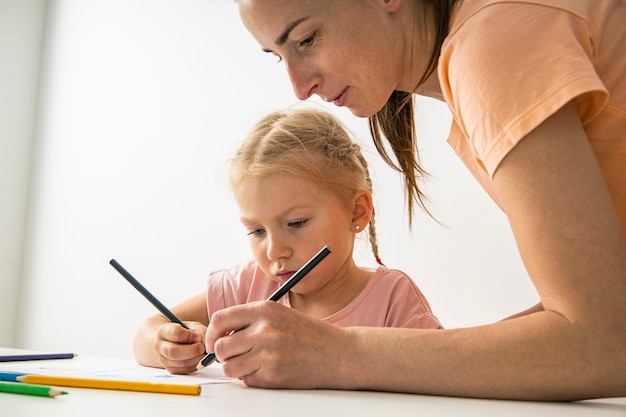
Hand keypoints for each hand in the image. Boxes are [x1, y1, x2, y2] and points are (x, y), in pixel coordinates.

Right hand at [155, 321, 206, 373]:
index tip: (198, 336)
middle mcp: (160, 346)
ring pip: (180, 363)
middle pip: (173, 352)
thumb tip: (206, 344)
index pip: (175, 333)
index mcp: (163, 331)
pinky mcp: (171, 370)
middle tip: (202, 348)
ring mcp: (164, 360)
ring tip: (203, 353)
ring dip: (196, 359)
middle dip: (191, 351)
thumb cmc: (186, 332)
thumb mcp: (193, 327)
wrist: (176, 341)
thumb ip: (200, 332)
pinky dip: (196, 365)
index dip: (189, 336)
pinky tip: (201, 359)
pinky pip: (185, 370)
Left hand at [205, 301, 351, 387]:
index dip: (211, 334)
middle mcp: (263, 330)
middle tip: (235, 355)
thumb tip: (220, 334)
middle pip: (220, 347)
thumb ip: (251, 320)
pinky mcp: (272, 375)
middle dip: (224, 354)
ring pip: (230, 367)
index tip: (214, 341)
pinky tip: (270, 370)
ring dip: (237, 368)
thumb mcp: (280, 314)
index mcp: (264, 310)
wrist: (337, 353)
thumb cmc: (309, 334)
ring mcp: (268, 354)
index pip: (220, 320)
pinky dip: (253, 378)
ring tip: (253, 363)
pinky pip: (247, 380)